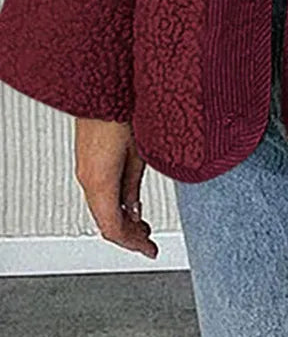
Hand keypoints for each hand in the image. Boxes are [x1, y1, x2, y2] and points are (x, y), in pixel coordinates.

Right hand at [74, 117, 158, 259]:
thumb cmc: (124, 112)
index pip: (112, 228)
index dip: (132, 243)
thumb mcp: (139, 155)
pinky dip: (116, 204)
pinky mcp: (89, 159)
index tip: (150, 250)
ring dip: (123, 219)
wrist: (105, 86)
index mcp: (100, 181)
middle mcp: (88, 178)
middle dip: (129, 235)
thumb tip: (136, 212)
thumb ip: (134, 188)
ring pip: (102, 208)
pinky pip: (100, 192)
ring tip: (143, 225)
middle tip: (149, 241)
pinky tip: (131, 203)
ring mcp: (86, 169)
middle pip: (106, 221)